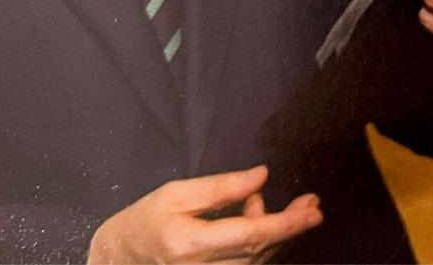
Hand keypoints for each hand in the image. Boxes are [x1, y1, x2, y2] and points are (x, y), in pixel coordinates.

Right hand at [87, 165, 320, 263]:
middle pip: (259, 251)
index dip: (285, 225)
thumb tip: (261, 176)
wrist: (120, 258)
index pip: (250, 237)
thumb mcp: (178, 193)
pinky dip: (260, 245)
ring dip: (278, 235)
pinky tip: (258, 221)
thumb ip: (221, 187)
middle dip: (290, 227)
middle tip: (313, 204)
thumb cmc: (145, 220)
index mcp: (192, 245)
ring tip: (287, 207)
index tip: (312, 212)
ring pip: (255, 261)